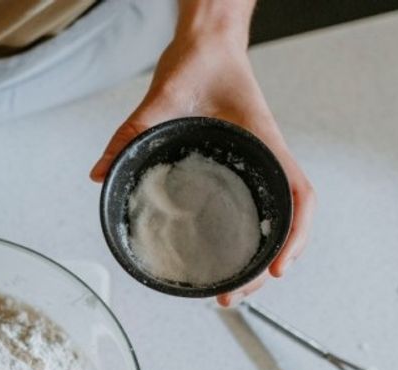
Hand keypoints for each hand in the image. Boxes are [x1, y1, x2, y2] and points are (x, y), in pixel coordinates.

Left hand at [90, 30, 314, 306]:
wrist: (207, 44)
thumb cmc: (199, 64)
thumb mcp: (162, 97)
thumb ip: (130, 132)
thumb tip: (99, 172)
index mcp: (264, 144)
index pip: (298, 196)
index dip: (295, 235)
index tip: (278, 269)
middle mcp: (267, 159)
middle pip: (287, 222)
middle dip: (269, 264)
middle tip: (233, 297)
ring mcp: (256, 165)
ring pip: (275, 220)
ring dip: (261, 258)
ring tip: (233, 290)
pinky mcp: (240, 167)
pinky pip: (255, 207)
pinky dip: (251, 237)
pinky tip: (229, 258)